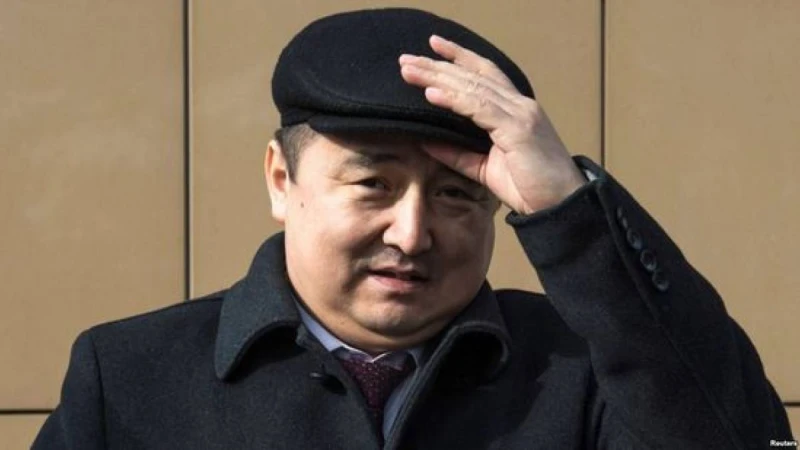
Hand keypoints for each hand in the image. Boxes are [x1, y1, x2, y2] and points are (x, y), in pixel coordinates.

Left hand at [399, 35, 586, 214]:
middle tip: (406, 58)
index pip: (484, 74)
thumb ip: (457, 154)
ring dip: (438, 77)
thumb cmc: (530, 187)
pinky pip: (480, 108)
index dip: (459, 58)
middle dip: (438, 64)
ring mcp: (520, 114)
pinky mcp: (519, 130)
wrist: (561, 206)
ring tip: (410, 71)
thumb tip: (425, 141)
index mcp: (515, 110)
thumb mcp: (485, 168)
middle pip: (473, 75)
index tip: (432, 47)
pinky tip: (432, 94)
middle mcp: (519, 106)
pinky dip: (454, 100)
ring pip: (473, 87)